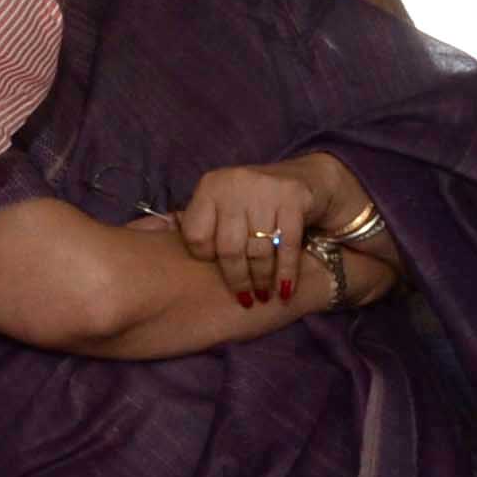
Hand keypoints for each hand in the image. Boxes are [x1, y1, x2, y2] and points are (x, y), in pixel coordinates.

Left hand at [175, 156, 329, 301]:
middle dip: (237, 280)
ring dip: (262, 280)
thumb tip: (170, 268)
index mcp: (210, 187)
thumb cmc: (256, 202)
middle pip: (228, 248)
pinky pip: (286, 247)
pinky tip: (285, 290)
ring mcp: (264, 190)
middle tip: (245, 299)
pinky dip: (286, 273)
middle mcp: (233, 184)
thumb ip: (206, 227)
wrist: (307, 177)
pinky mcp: (293, 198)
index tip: (216, 271)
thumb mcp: (225, 205)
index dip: (206, 259)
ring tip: (263, 296)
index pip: (196, 235)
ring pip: (258, 250)